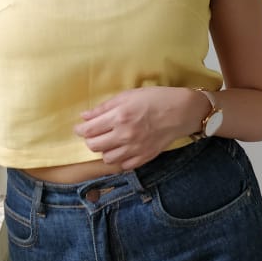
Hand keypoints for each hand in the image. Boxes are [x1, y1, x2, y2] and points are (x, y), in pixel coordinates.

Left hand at [74, 86, 203, 169]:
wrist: (181, 111)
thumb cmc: (155, 99)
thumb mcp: (128, 95)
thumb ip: (104, 107)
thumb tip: (85, 116)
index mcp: (119, 117)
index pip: (89, 130)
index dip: (80, 130)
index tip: (80, 128)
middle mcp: (125, 135)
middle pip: (94, 146)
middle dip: (90, 140)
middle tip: (94, 134)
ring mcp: (135, 149)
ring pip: (107, 159)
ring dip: (104, 151)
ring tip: (109, 142)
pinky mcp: (144, 157)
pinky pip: (124, 165)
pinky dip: (120, 159)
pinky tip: (123, 149)